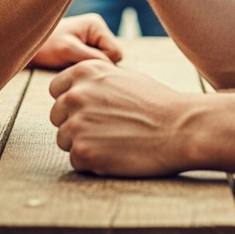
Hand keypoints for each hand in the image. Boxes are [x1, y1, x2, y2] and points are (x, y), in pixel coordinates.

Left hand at [29, 14, 121, 69]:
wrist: (26, 46)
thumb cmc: (45, 46)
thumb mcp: (68, 51)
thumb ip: (92, 57)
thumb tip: (112, 69)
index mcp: (97, 25)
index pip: (115, 52)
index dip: (101, 63)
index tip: (80, 64)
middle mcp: (98, 30)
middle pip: (111, 58)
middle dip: (95, 66)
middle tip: (74, 65)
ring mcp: (93, 40)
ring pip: (104, 64)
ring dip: (90, 69)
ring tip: (71, 65)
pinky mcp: (87, 50)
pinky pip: (95, 66)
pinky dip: (85, 69)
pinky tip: (71, 66)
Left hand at [49, 59, 191, 175]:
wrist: (178, 127)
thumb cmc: (155, 102)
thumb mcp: (121, 76)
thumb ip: (94, 80)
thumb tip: (73, 89)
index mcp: (84, 71)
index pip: (56, 89)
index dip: (71, 102)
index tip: (89, 110)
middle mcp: (75, 94)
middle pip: (57, 116)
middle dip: (75, 123)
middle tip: (105, 129)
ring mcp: (77, 124)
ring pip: (64, 140)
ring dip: (83, 143)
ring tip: (114, 141)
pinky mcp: (83, 152)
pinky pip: (76, 161)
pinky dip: (92, 162)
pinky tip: (116, 153)